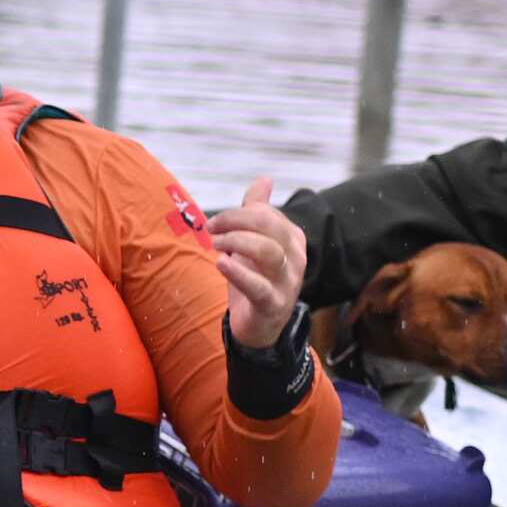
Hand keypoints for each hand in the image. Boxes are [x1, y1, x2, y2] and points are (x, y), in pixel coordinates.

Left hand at [207, 175, 307, 347]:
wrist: (260, 327)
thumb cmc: (257, 278)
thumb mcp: (257, 242)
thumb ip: (259, 211)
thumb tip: (266, 179)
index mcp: (292, 239)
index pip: (266, 213)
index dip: (236, 213)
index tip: (213, 223)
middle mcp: (295, 258)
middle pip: (268, 226)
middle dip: (235, 222)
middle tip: (211, 230)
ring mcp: (287, 282)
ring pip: (267, 252)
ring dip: (236, 242)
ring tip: (216, 246)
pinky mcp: (273, 305)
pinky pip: (259, 287)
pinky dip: (239, 273)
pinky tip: (221, 264)